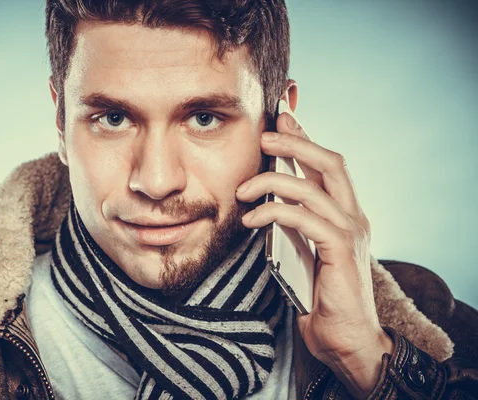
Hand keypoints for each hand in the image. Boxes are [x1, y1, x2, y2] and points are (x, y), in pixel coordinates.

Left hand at [235, 110, 393, 397]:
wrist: (344, 339)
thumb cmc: (320, 296)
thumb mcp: (302, 250)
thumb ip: (293, 224)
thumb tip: (264, 201)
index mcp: (345, 213)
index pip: (327, 166)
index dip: (305, 139)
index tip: (280, 119)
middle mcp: (354, 216)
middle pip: (331, 163)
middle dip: (297, 142)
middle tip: (265, 133)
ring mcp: (351, 233)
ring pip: (315, 187)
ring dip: (275, 180)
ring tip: (242, 188)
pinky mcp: (341, 252)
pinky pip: (306, 219)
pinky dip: (274, 212)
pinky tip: (251, 218)